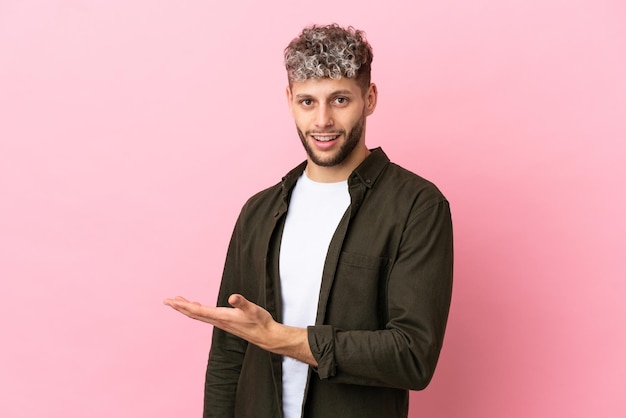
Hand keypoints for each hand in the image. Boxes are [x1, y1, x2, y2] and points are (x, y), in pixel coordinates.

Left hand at [163, 294, 316, 365]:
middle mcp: (219, 321)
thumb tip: (233, 297)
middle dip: (179, 307)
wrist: (267, 336)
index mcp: (222, 316)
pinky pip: (206, 316)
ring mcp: (221, 322)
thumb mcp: (253, 309)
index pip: (198, 310)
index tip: (171, 300)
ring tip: (178, 301)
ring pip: (199, 315)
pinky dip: (198, 310)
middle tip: (166, 300)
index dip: (183, 305)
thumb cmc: (260, 322)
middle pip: (194, 314)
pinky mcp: (225, 322)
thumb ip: (242, 303)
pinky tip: (198, 307)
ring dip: (187, 308)